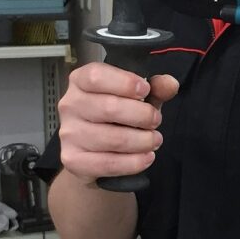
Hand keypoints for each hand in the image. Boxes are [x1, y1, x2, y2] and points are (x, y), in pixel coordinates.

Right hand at [57, 63, 178, 184]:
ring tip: (154, 141)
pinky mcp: (73, 160)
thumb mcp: (137, 98)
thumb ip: (155, 88)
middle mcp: (69, 105)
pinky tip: (146, 157)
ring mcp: (69, 133)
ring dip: (142, 141)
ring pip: (113, 138)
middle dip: (142, 115)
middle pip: (109, 107)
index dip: (125, 82)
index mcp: (80, 81)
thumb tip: (170, 84)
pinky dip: (133, 162)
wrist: (94, 154)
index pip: (96, 76)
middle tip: (156, 121)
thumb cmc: (116, 118)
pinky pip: (108, 163)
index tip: (145, 90)